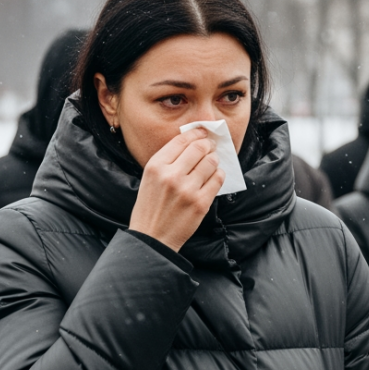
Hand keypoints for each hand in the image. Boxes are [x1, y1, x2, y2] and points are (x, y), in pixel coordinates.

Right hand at [129, 128, 223, 251]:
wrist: (152, 237)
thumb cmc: (150, 206)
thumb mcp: (150, 178)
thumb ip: (167, 160)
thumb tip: (193, 142)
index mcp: (156, 166)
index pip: (182, 140)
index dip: (196, 133)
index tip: (203, 132)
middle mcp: (171, 175)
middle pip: (199, 148)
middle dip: (208, 144)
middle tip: (211, 146)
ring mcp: (187, 190)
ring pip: (211, 162)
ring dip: (214, 159)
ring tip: (212, 162)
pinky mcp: (200, 203)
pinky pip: (218, 179)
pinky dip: (219, 175)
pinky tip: (214, 176)